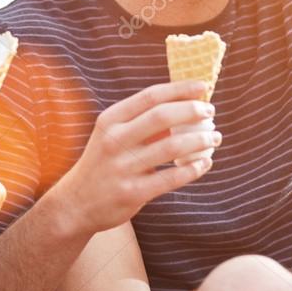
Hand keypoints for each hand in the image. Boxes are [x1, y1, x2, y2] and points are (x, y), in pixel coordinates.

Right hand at [52, 80, 218, 237]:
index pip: (150, 96)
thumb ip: (142, 121)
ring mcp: (122, 167)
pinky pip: (171, 177)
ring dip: (199, 140)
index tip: (202, 87)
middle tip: (211, 113)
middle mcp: (114, 140)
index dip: (179, 89)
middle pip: (162, 117)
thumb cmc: (104, 162)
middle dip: (192, 111)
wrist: (77, 203)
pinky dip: (193, 169)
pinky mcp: (132, 192)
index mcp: (111, 120)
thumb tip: (186, 105)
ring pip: (171, 147)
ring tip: (214, 138)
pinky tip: (204, 163)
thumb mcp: (113, 135)